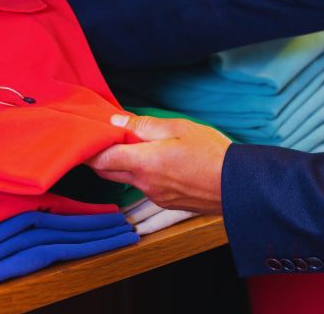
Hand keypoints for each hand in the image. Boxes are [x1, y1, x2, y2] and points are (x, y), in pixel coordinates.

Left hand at [88, 113, 231, 213]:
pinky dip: (140, 173)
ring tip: (132, 144)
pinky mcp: (165, 202)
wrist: (238, 186)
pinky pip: (144, 186)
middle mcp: (143, 183)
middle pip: (107, 172)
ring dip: (122, 164)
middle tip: (102, 137)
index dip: (88, 148)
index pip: (101, 159)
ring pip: (126, 179)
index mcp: (143, 162)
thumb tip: (117, 121)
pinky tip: (155, 160)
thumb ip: (144, 125)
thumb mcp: (178, 128)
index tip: (85, 135)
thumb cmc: (211, 153)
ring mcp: (154, 196)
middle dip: (100, 156)